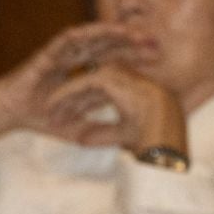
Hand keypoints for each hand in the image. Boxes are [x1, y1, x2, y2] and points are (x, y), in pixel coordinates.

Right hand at [0, 22, 145, 150]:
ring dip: (113, 33)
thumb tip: (122, 137)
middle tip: (155, 43)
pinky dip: (85, 33)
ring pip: (91, 38)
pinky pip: (68, 39)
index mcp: (80, 70)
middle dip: (130, 42)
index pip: (111, 59)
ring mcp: (60, 53)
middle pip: (106, 45)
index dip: (132, 57)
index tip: (155, 59)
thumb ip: (97, 126)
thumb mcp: (76, 125)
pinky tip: (102, 30)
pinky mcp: (47, 52)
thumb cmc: (38, 117)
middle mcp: (72, 57)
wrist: (9, 113)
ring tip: (134, 33)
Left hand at [41, 62, 187, 153]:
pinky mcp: (107, 77)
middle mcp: (121, 77)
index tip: (64, 122)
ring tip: (49, 115)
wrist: (164, 136)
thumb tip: (81, 139)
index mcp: (126, 89)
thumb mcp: (122, 135)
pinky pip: (79, 85)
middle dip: (68, 104)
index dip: (79, 108)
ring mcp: (115, 74)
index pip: (96, 95)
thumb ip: (102, 134)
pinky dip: (64, 96)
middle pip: (86, 89)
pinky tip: (52, 107)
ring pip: (81, 85)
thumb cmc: (152, 138)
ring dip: (63, 100)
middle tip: (52, 118)